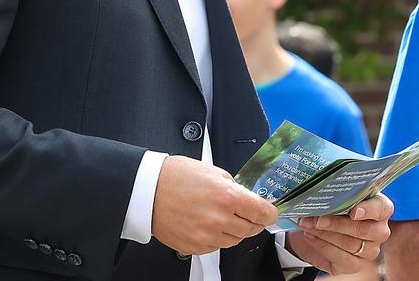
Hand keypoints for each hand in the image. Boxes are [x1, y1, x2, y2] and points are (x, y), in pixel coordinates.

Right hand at [151, 155, 277, 255]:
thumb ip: (234, 187)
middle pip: (251, 229)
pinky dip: (217, 238)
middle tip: (248, 213)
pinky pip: (215, 247)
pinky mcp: (194, 247)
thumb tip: (247, 198)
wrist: (148, 189)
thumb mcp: (214, 172)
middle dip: (253, 221)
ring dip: (235, 230)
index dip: (269, 213)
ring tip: (224, 217)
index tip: (270, 212)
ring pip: (234, 241)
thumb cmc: (176, 176)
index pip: (261, 212)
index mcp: (227, 197)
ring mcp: (206, 236)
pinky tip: (209, 224)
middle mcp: (218, 219)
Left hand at [286, 194, 393, 274]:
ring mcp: (369, 250)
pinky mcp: (355, 265)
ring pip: (350, 244)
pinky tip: (310, 236)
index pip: (383, 208)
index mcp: (380, 208)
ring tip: (307, 224)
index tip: (353, 211)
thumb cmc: (332, 205)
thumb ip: (338, 186)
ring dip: (325, 234)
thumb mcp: (336, 193)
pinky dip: (322, 246)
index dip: (369, 210)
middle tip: (317, 218)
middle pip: (364, 230)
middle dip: (338, 224)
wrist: (318, 228)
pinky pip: (340, 259)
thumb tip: (324, 172)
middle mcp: (379, 230)